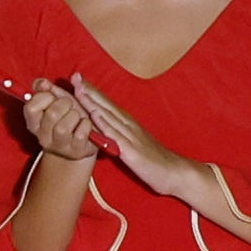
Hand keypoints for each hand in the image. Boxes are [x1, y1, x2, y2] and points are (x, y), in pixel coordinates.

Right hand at [23, 80, 100, 162]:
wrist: (82, 145)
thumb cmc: (70, 119)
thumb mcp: (58, 102)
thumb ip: (49, 90)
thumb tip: (42, 82)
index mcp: (34, 123)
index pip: (30, 108)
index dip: (45, 97)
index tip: (54, 96)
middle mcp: (43, 136)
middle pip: (51, 115)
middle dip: (65, 104)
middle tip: (70, 105)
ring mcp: (59, 145)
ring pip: (62, 128)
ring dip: (75, 115)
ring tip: (78, 115)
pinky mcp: (76, 151)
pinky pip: (80, 134)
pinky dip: (86, 125)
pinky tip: (86, 124)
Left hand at [71, 76, 207, 203]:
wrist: (176, 174)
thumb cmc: (155, 162)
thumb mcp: (135, 145)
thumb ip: (120, 137)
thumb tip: (105, 131)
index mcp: (129, 125)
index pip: (108, 105)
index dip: (93, 92)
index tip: (78, 79)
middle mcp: (129, 127)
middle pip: (106, 106)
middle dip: (90, 91)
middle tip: (74, 76)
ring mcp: (131, 138)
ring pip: (108, 116)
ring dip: (93, 102)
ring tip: (79, 89)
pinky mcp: (132, 151)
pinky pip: (116, 135)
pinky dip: (104, 123)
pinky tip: (94, 114)